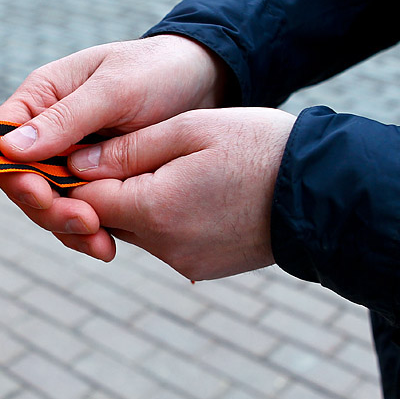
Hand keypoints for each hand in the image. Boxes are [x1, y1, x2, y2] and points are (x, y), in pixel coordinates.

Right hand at [0, 34, 227, 259]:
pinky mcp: (95, 183)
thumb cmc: (157, 71)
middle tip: (86, 223)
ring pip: (49, 205)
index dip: (12, 174)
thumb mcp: (114, 89)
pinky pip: (79, 213)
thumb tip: (10, 149)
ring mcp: (70, 161)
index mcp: (41, 99)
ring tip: (102, 243)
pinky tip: (108, 245)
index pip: (1, 142)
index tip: (40, 195)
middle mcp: (48, 133)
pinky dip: (89, 233)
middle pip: (23, 182)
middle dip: (48, 209)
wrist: (205, 84)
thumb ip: (65, 119)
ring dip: (68, 228)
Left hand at [67, 108, 293, 279]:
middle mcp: (164, 246)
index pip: (86, 199)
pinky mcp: (202, 268)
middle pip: (106, 218)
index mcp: (155, 209)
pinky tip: (190, 193)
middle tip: (123, 153)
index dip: (74, 175)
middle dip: (105, 188)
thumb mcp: (190, 131)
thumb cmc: (260, 149)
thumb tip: (75, 166)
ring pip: (134, 230)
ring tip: (167, 167)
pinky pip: (163, 242)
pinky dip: (163, 218)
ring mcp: (183, 261)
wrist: (325, 193)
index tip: (76, 151)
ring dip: (135, 202)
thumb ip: (127, 150)